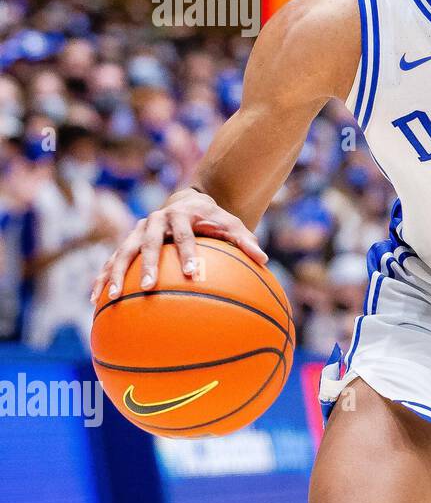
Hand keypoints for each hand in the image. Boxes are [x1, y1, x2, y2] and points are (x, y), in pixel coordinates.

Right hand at [90, 187, 266, 301]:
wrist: (186, 202)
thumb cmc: (214, 219)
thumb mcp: (232, 224)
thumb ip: (245, 240)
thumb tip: (264, 259)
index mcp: (180, 216)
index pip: (185, 236)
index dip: (187, 253)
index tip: (192, 273)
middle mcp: (155, 221)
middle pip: (148, 243)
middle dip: (147, 265)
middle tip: (148, 287)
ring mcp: (137, 231)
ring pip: (123, 251)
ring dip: (115, 273)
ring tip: (112, 298)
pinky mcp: (126, 242)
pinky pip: (111, 261)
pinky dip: (102, 277)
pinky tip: (94, 300)